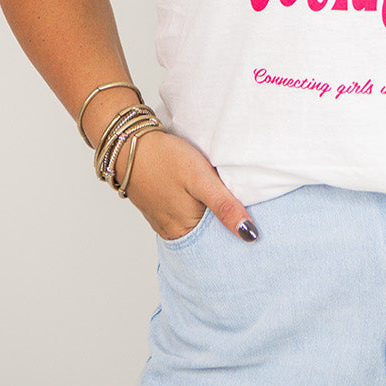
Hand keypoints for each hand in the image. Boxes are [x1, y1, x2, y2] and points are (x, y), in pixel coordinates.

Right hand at [121, 129, 259, 242]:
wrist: (130, 142)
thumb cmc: (164, 158)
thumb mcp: (201, 178)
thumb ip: (224, 206)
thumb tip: (249, 235)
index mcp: (184, 231)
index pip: (219, 244)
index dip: (237, 234)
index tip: (255, 224)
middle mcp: (173, 232)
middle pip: (207, 236)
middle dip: (225, 227)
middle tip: (244, 209)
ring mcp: (164, 221)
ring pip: (196, 225)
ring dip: (210, 217)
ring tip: (226, 202)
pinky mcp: (159, 208)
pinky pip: (183, 216)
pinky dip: (195, 209)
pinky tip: (203, 197)